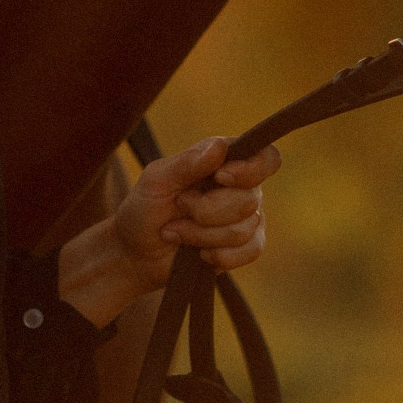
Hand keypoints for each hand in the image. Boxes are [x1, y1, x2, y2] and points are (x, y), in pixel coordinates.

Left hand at [57, 136, 282, 324]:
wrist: (137, 253)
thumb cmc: (145, 208)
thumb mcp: (157, 180)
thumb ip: (188, 162)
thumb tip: (220, 146)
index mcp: (225, 161)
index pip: (265, 157)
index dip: (251, 169)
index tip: (221, 178)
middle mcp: (243, 187)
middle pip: (249, 199)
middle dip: (206, 211)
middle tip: (179, 208)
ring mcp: (247, 218)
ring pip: (244, 228)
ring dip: (202, 235)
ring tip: (177, 232)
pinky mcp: (245, 247)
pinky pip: (251, 251)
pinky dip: (221, 255)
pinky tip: (200, 254)